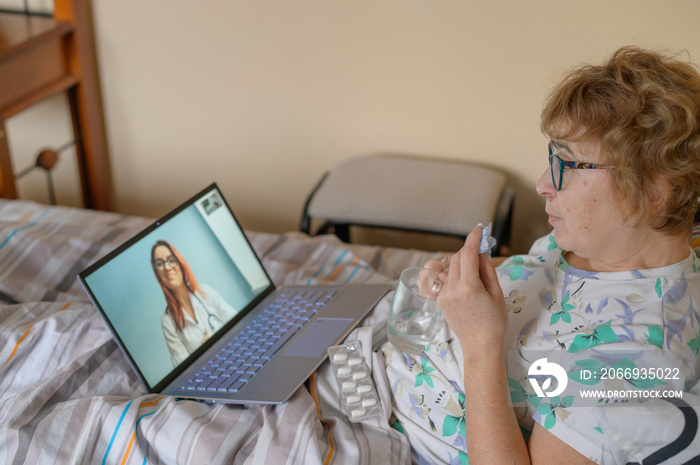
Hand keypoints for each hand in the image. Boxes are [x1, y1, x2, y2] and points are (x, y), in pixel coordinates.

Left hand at [437, 225, 507, 349]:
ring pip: (450, 268)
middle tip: (482, 252)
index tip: (479, 228)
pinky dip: (457, 275)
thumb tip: (482, 250)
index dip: (473, 238)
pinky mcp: (440, 300)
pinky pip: (447, 280)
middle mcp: (452, 289)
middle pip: (456, 258)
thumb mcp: (496, 292)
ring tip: (477, 275)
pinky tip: (469, 286)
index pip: (468, 253)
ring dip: (462, 263)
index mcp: (468, 287)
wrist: (480, 345)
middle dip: (469, 251)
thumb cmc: (494, 321)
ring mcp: (443, 295)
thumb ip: (487, 268)